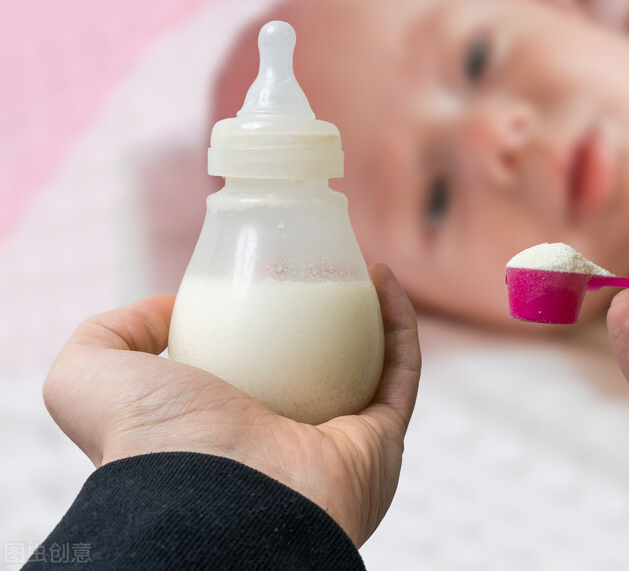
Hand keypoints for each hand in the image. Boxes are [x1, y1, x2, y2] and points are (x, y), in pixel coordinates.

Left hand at [42, 263, 420, 547]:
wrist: (216, 497)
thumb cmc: (148, 440)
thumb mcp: (90, 376)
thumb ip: (108, 334)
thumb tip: (166, 311)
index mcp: (223, 433)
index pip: (251, 372)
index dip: (262, 322)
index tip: (266, 275)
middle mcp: (283, 443)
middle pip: (318, 370)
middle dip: (329, 319)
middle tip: (322, 270)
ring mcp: (337, 446)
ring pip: (369, 370)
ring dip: (372, 316)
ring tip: (362, 267)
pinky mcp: (382, 445)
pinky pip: (402, 375)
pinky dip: (400, 326)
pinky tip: (385, 280)